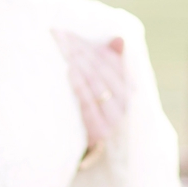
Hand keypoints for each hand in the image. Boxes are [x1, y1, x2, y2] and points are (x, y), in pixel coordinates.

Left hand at [54, 30, 129, 153]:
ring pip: (95, 84)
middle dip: (80, 51)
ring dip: (77, 63)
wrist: (89, 153)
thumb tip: (119, 39)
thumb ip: (112, 62)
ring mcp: (111, 120)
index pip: (110, 63)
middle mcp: (123, 105)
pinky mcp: (98, 132)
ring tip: (62, 47)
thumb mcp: (105, 88)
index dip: (91, 46)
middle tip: (59, 35)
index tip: (70, 33)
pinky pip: (88, 104)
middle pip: (100, 71)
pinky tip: (69, 71)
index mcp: (127, 91)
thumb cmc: (95, 112)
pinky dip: (79, 86)